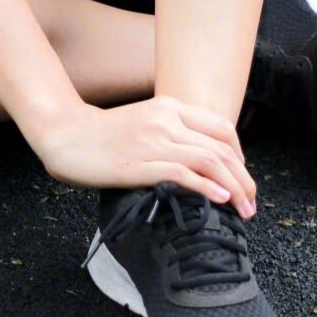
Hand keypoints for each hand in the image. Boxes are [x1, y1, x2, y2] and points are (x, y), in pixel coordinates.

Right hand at [24, 94, 256, 219]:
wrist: (64, 135)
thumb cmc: (101, 135)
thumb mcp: (143, 123)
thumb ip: (169, 133)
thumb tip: (199, 162)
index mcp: (168, 107)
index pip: (221, 127)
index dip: (240, 155)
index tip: (241, 178)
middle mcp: (166, 119)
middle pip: (222, 148)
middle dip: (245, 179)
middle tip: (252, 203)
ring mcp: (154, 140)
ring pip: (210, 161)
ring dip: (234, 188)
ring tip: (244, 209)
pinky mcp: (141, 162)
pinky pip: (183, 173)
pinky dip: (207, 187)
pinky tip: (220, 200)